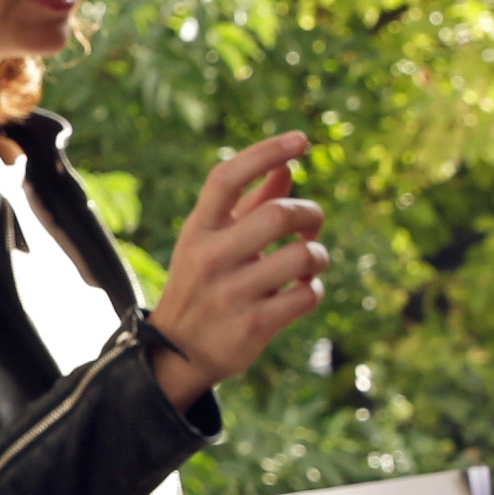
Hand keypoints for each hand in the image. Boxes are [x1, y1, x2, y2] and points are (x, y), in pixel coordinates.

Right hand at [147, 134, 323, 405]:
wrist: (175, 354)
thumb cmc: (203, 284)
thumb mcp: (212, 240)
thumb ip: (250, 203)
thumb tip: (287, 164)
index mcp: (198, 229)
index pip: (227, 177)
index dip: (266, 151)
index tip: (302, 140)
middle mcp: (210, 257)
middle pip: (279, 215)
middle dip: (310, 214)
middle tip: (311, 226)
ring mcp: (231, 293)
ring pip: (302, 256)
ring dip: (318, 256)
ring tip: (310, 264)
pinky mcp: (253, 326)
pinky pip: (307, 295)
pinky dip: (314, 289)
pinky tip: (303, 291)